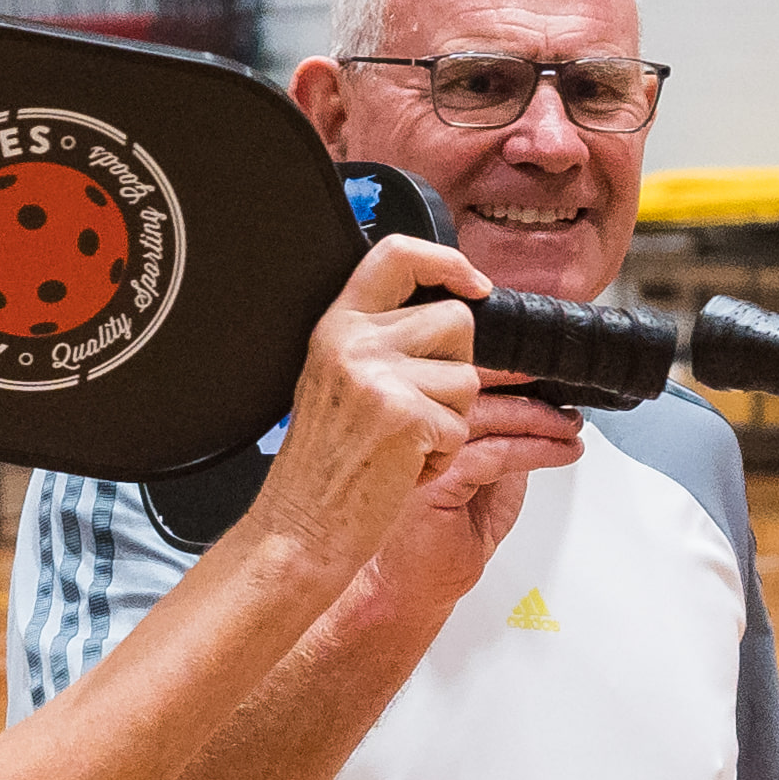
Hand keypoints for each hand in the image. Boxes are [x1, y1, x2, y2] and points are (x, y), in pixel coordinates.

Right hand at [235, 236, 491, 567]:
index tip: (476, 285)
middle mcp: (355, 341)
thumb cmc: (327, 464)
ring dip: (452, 420)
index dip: (447, 262)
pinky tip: (404, 466)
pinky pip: (460, 426)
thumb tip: (452, 314)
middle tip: (419, 409)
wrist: (302, 524)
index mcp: (339, 324)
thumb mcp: (340, 379)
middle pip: (457, 322)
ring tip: (406, 443)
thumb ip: (383, 340)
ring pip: (467, 379)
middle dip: (457, 370)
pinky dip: (444, 456)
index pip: (398, 255)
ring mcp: (378, 375)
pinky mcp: (404, 415)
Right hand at [349, 390, 586, 642]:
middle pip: (476, 391)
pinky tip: (560, 453)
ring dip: (538, 420)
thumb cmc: (441, 538)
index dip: (511, 375)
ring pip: (487, 417)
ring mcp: (418, 451)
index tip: (550, 378)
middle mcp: (413, 429)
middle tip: (567, 405)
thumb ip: (502, 437)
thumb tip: (542, 407)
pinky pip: (494, 454)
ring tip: (569, 429)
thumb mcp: (487, 476)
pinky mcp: (432, 480)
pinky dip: (536, 451)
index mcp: (419, 420)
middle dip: (530, 394)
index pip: (466, 382)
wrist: (413, 587)